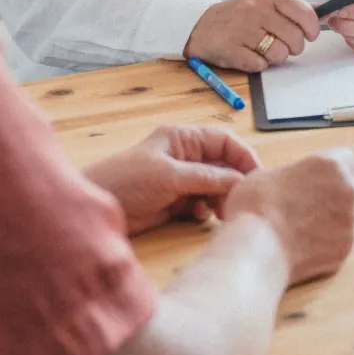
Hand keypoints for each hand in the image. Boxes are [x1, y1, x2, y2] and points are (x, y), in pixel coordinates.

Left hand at [86, 125, 261, 234]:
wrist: (97, 208)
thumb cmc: (127, 181)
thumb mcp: (170, 176)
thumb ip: (207, 177)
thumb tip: (240, 181)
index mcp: (182, 138)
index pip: (224, 141)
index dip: (242, 156)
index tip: (255, 177)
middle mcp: (184, 156)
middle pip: (222, 165)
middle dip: (232, 182)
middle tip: (237, 202)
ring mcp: (180, 179)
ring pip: (214, 186)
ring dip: (220, 198)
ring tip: (219, 213)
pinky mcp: (174, 200)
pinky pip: (201, 202)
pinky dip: (204, 210)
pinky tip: (199, 216)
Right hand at [186, 0, 320, 71]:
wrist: (201, 26)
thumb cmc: (240, 17)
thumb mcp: (264, 3)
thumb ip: (292, 8)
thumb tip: (323, 12)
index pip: (304, 12)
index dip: (312, 28)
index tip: (310, 35)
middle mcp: (255, 9)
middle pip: (294, 37)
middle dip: (294, 47)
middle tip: (284, 46)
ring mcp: (241, 29)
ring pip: (279, 53)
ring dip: (275, 57)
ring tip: (264, 50)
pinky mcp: (230, 49)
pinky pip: (260, 64)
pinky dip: (258, 64)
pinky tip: (249, 54)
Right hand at [221, 148, 353, 284]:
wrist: (256, 249)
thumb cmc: (255, 209)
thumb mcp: (267, 175)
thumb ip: (292, 174)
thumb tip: (291, 183)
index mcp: (329, 165)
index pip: (346, 158)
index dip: (331, 169)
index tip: (320, 177)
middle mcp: (346, 190)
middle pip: (353, 186)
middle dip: (337, 193)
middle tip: (311, 202)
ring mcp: (349, 221)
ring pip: (348, 215)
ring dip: (333, 218)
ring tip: (302, 227)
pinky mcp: (345, 248)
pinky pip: (340, 240)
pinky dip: (327, 242)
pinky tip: (303, 245)